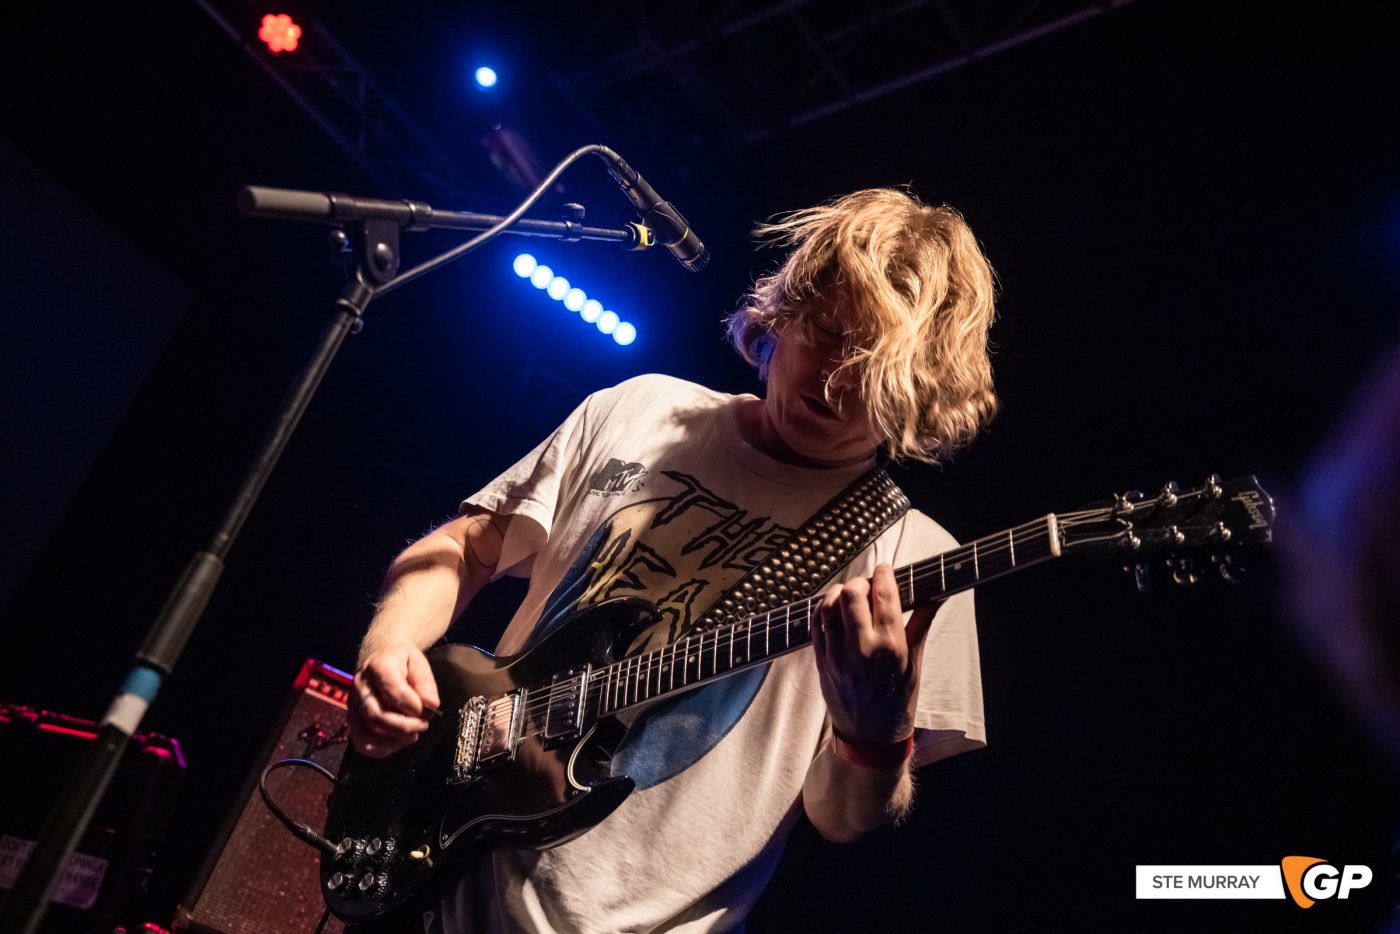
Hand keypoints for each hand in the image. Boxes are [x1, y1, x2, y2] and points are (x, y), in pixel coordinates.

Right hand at [349, 640, 441, 757]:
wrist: (378, 652)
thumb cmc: (401, 659)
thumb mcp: (418, 661)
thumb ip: (425, 683)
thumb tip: (431, 705)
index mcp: (377, 667)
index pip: (392, 691)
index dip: (413, 706)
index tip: (427, 709)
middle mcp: (360, 687)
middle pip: (375, 717)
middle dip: (403, 728)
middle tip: (422, 725)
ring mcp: (353, 704)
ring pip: (365, 734)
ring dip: (392, 741)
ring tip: (411, 735)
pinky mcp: (352, 718)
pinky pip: (360, 742)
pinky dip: (380, 749)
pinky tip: (397, 742)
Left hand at [811, 564, 936, 745]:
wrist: (871, 737)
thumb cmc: (898, 700)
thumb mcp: (915, 662)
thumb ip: (921, 622)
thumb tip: (937, 593)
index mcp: (890, 646)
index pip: (884, 594)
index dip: (884, 574)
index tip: (885, 571)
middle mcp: (861, 648)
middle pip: (852, 592)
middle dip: (861, 582)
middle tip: (868, 587)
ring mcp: (837, 654)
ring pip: (829, 604)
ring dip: (840, 593)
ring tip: (851, 599)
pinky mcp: (821, 660)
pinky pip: (816, 622)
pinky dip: (825, 609)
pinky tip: (836, 611)